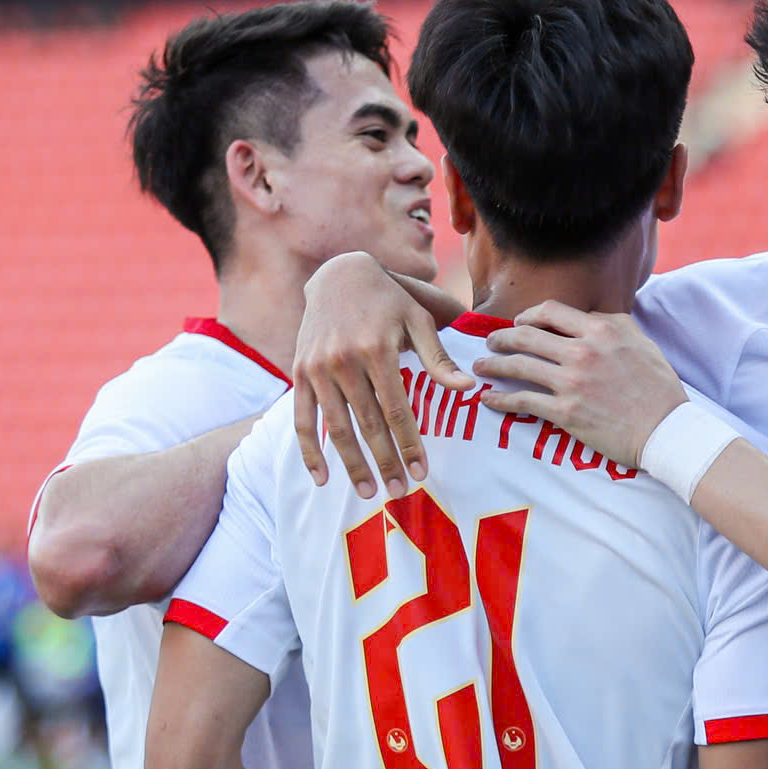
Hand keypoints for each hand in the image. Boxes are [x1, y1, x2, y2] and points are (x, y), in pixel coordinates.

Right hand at [294, 254, 471, 499]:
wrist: (339, 275)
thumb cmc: (389, 301)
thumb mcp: (418, 320)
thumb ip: (439, 358)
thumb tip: (468, 388)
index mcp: (377, 349)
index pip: (396, 409)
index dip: (409, 444)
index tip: (421, 472)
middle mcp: (344, 361)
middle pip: (367, 424)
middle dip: (384, 461)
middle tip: (398, 492)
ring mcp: (318, 369)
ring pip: (336, 427)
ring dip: (351, 464)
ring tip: (368, 492)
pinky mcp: (299, 373)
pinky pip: (302, 418)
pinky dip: (309, 450)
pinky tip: (322, 478)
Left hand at [474, 303, 685, 468]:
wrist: (666, 429)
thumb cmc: (658, 387)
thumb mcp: (640, 342)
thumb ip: (612, 324)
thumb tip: (588, 316)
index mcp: (601, 330)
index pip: (550, 311)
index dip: (528, 315)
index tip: (519, 323)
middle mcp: (582, 352)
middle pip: (526, 336)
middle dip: (501, 338)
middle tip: (490, 342)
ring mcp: (571, 383)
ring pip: (518, 366)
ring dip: (493, 364)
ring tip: (481, 366)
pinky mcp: (565, 413)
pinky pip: (522, 401)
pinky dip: (500, 399)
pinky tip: (488, 399)